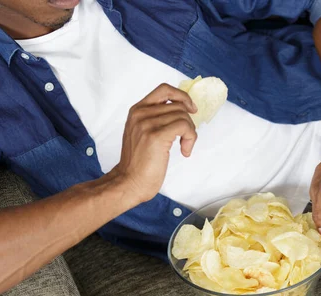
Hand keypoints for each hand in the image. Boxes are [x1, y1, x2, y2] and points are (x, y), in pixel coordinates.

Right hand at [111, 83, 197, 202]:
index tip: (191, 109)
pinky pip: (185, 126)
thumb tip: (181, 110)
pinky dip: (190, 139)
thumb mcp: (142, 133)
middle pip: (178, 106)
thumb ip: (155, 118)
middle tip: (186, 140)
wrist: (129, 182)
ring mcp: (147, 123)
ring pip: (183, 116)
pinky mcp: (156, 136)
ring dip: (190, 133)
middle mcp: (140, 113)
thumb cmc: (139, 162)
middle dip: (188, 123)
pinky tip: (185, 151)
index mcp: (137, 110)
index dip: (182, 96)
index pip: (164, 89)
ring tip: (184, 148)